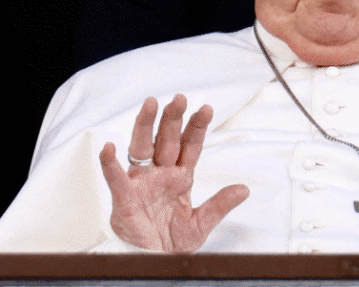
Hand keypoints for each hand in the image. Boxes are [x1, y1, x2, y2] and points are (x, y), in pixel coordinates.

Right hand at [100, 94, 248, 251]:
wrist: (151, 264)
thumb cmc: (170, 242)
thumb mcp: (201, 223)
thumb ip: (220, 204)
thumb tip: (245, 189)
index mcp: (180, 177)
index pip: (190, 146)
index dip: (197, 127)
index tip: (206, 108)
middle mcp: (160, 174)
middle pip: (167, 139)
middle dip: (174, 118)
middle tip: (180, 98)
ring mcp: (142, 183)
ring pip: (142, 147)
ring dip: (145, 125)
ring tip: (151, 104)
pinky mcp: (125, 198)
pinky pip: (116, 178)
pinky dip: (111, 164)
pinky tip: (109, 148)